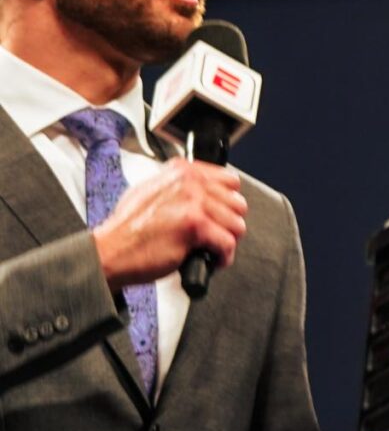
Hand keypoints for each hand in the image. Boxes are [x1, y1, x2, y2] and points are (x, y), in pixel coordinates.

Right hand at [93, 160, 246, 287]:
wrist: (109, 251)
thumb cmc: (127, 228)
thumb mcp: (150, 191)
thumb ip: (179, 186)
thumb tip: (207, 190)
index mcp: (181, 171)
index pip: (229, 180)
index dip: (227, 202)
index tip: (221, 214)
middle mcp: (189, 182)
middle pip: (237, 204)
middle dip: (228, 223)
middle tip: (215, 235)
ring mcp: (193, 202)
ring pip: (236, 224)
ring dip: (227, 241)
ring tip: (212, 249)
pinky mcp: (196, 226)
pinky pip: (228, 243)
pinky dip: (223, 257)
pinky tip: (212, 260)